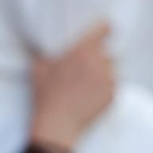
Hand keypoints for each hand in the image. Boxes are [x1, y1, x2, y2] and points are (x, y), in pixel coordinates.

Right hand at [29, 24, 115, 152]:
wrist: (58, 124)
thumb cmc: (46, 94)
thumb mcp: (39, 67)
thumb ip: (46, 52)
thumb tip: (45, 46)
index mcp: (84, 50)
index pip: (105, 29)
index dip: (104, 29)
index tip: (104, 31)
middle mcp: (101, 62)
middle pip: (108, 51)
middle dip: (100, 56)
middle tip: (87, 64)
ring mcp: (110, 80)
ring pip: (112, 69)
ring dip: (103, 71)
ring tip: (87, 82)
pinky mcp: (113, 95)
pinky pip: (113, 85)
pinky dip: (105, 87)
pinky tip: (90, 94)